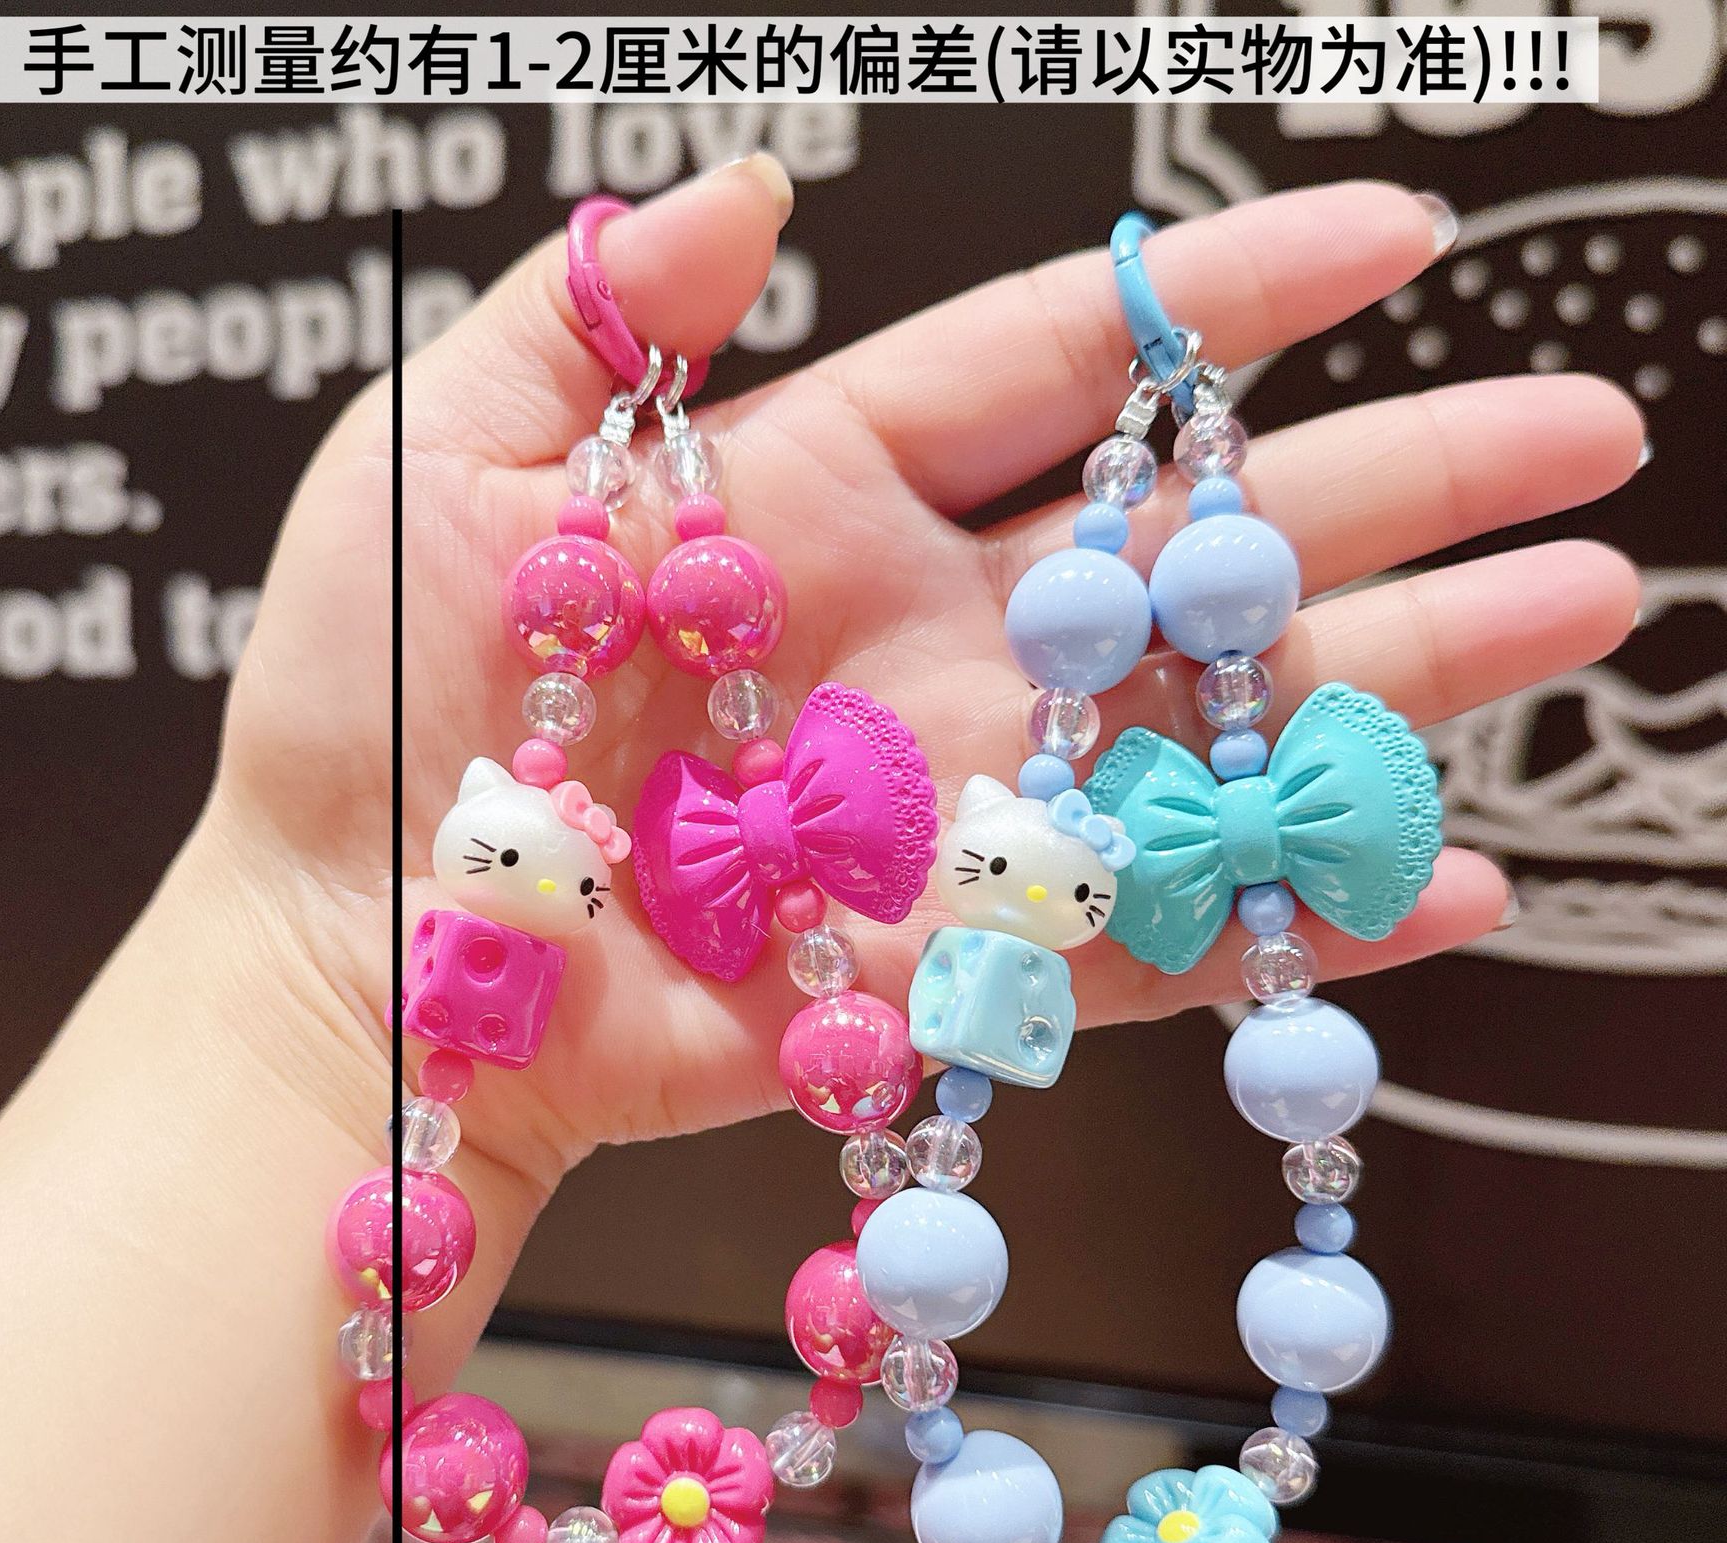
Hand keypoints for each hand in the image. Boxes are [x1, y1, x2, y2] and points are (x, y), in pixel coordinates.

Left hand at [216, 160, 1641, 1208]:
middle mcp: (918, 642)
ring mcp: (945, 812)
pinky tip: (1441, 884)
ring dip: (1391, 685)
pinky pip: (1134, 947)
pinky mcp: (941, 970)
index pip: (1061, 368)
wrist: (349, 961)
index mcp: (819, 494)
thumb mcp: (439, 456)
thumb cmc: (365, 710)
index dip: (1224, 301)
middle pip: (1187, 549)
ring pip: (1201, 736)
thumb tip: (755, 181)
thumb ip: (600, 318)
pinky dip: (1280, 928)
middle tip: (1583, 435)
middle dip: (1388, 485)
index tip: (1397, 232)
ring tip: (1580, 614)